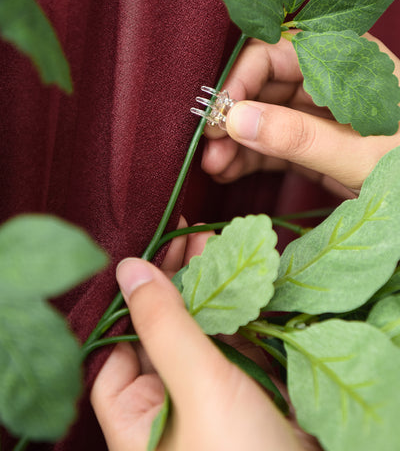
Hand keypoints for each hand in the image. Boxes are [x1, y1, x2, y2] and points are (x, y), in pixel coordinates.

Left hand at [90, 226, 312, 450]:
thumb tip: (129, 269)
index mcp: (138, 418)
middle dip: (176, 282)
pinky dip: (242, 307)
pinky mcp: (249, 392)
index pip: (117, 348)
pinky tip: (247, 274)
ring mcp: (212, 399)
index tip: (148, 252)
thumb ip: (164, 326)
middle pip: (163, 332)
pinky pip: (238, 341)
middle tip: (189, 234)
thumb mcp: (199, 387)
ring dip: (211, 286)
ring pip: (203, 332)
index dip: (131, 298)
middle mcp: (169, 408)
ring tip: (217, 240)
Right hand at [202, 35, 399, 196]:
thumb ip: (297, 136)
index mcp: (345, 61)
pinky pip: (272, 142)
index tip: (218, 114)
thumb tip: (235, 119)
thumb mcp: (359, 154)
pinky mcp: (312, 142)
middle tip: (208, 147)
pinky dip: (248, 156)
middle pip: (263, 84)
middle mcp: (327, 81)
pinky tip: (228, 170)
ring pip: (263, 115)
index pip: (277, 51)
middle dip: (234, 115)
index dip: (241, 79)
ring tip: (213, 166)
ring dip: (235, 139)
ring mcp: (317, 113)